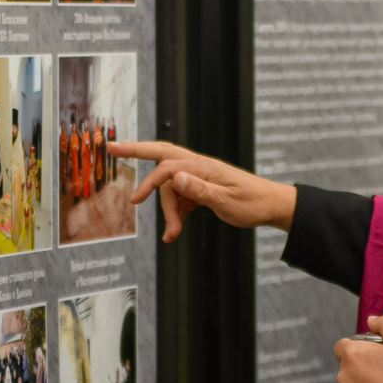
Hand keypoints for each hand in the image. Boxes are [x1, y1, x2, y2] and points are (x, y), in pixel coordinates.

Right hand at [113, 141, 295, 241]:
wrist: (271, 205)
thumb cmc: (253, 202)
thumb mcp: (227, 201)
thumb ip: (200, 190)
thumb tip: (175, 177)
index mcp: (203, 167)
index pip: (167, 169)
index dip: (149, 183)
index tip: (135, 200)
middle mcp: (198, 166)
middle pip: (161, 154)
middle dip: (135, 150)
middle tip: (111, 148)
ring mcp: (199, 176)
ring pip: (170, 187)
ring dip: (167, 211)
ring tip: (172, 235)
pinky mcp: (201, 187)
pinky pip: (180, 196)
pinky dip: (176, 213)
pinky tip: (176, 230)